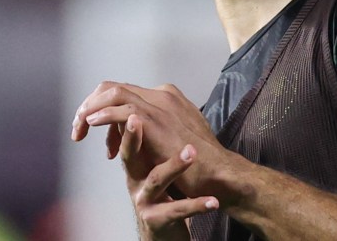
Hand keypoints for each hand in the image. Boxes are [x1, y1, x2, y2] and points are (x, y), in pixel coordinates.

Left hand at [70, 81, 241, 200]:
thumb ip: (150, 129)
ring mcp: (159, 105)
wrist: (216, 172)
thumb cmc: (196, 162)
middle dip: (91, 104)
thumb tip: (129, 131)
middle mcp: (162, 95)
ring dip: (90, 108)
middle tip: (79, 128)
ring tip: (79, 128)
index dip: (105, 111)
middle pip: (113, 87)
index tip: (101, 137)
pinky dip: (101, 115)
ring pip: (112, 92)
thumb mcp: (170, 139)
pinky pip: (120, 109)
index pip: (124, 93)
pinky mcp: (155, 120)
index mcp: (166, 97)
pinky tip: (90, 126)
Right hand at [120, 114, 218, 239]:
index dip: (124, 124)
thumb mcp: (149, 169)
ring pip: (156, 180)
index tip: (129, 107)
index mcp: (135, 165)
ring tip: (190, 153)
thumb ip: (146, 145)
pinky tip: (212, 202)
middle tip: (138, 120)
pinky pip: (178, 210)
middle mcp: (136, 181)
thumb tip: (143, 111)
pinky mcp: (158, 220)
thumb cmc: (159, 195)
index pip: (127, 140)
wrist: (163, 232)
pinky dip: (197, 205)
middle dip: (132, 138)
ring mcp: (146, 201)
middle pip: (130, 157)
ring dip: (173, 165)